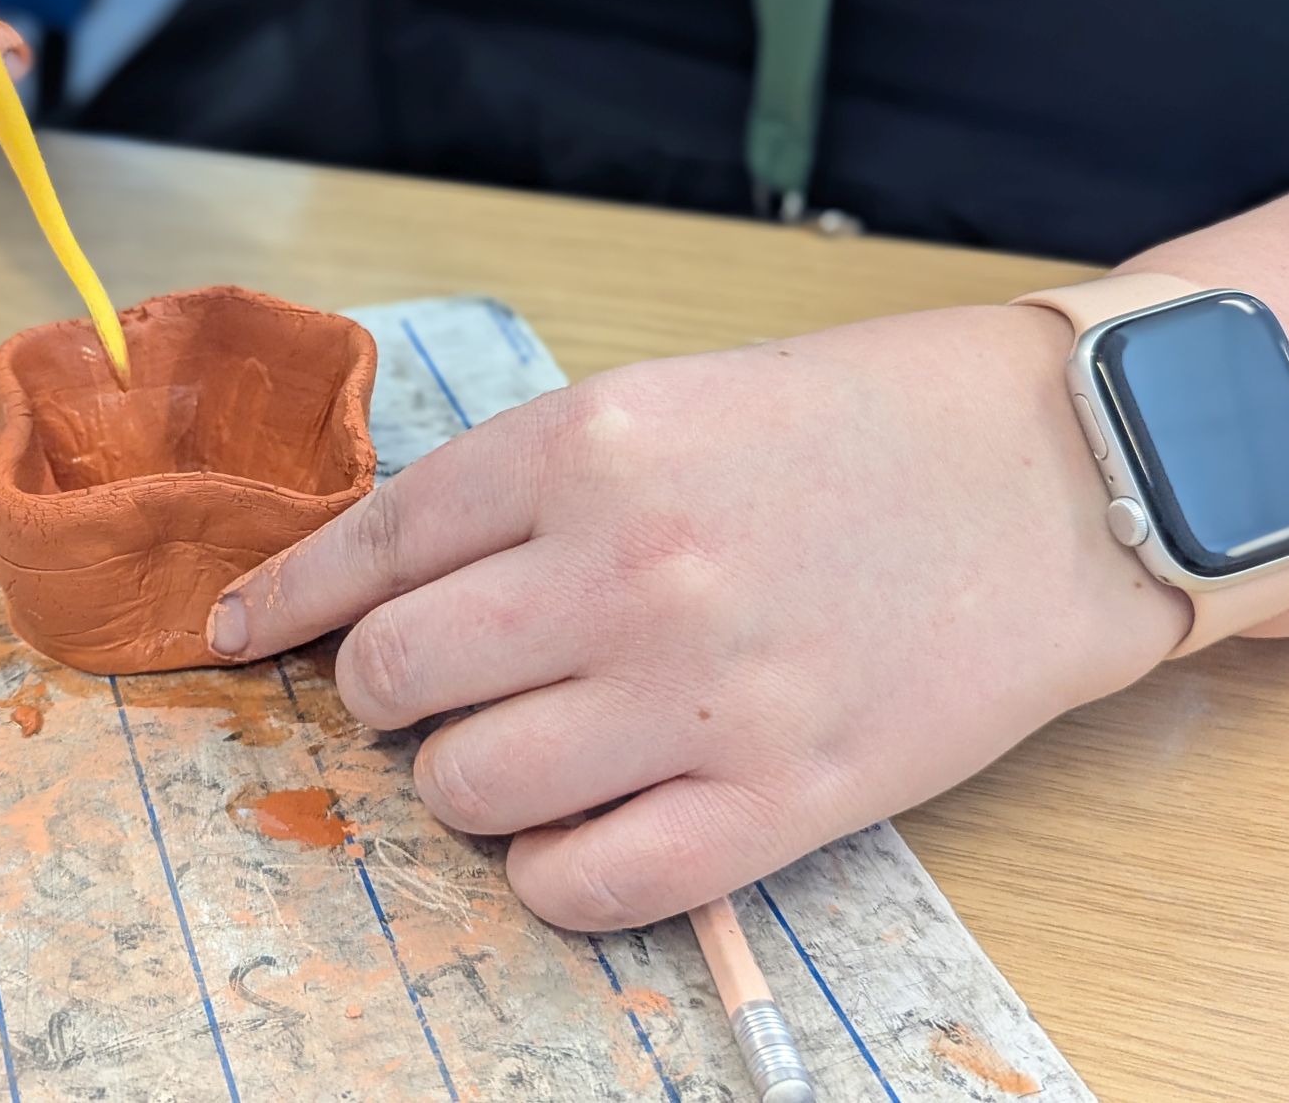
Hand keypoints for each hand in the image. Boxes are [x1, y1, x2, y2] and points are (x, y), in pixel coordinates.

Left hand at [207, 305, 1187, 928]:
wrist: (1056, 474)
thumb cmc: (853, 424)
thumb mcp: (663, 403)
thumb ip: (517, 487)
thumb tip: (374, 575)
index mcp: (587, 448)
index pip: (371, 545)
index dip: (283, 598)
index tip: (231, 632)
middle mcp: (624, 572)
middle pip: (390, 679)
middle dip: (379, 692)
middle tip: (431, 684)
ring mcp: (698, 697)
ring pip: (463, 789)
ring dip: (464, 777)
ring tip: (530, 742)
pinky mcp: (779, 803)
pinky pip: (582, 885)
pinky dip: (550, 868)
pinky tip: (583, 822)